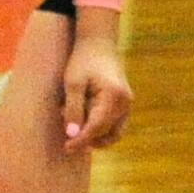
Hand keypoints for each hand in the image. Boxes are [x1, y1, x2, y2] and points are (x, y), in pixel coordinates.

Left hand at [62, 34, 133, 152]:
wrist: (98, 44)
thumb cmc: (83, 61)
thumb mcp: (73, 83)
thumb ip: (73, 109)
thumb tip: (72, 135)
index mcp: (114, 96)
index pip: (97, 127)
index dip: (81, 140)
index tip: (67, 148)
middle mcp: (125, 103)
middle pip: (106, 132)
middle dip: (86, 136)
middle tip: (66, 130)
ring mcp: (128, 105)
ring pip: (113, 133)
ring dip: (94, 135)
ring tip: (75, 122)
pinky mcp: (124, 105)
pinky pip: (115, 126)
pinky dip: (100, 129)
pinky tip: (84, 119)